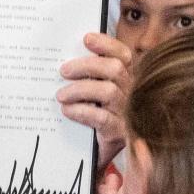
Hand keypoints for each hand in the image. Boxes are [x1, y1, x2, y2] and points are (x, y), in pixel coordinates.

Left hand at [58, 33, 132, 169]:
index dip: (107, 44)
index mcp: (128, 79)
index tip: (86, 39)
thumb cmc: (97, 118)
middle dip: (86, 66)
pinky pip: (101, 118)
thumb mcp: (96, 95)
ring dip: (80, 89)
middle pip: (115, 69)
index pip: (124, 55)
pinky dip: (81, 111)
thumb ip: (90, 77)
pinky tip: (67, 111)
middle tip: (63, 70)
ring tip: (61, 95)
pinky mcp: (119, 133)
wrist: (100, 154)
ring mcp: (128, 113)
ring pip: (108, 91)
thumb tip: (66, 60)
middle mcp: (132, 93)